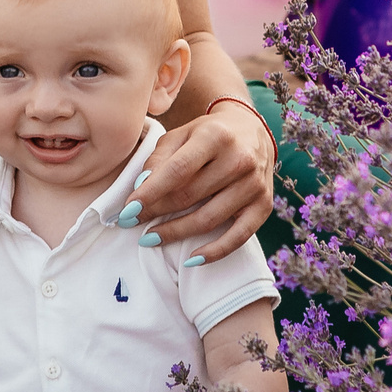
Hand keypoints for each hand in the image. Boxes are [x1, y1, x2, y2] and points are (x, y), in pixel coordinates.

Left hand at [123, 102, 275, 262]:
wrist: (252, 131)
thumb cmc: (207, 135)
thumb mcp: (181, 135)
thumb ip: (159, 158)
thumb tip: (142, 187)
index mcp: (215, 136)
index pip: (178, 170)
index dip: (151, 192)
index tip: (128, 210)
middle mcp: (239, 159)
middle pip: (190, 196)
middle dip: (157, 212)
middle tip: (133, 223)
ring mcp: (254, 184)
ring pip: (209, 219)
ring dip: (176, 233)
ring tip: (150, 238)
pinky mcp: (264, 205)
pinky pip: (238, 237)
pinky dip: (214, 252)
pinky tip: (191, 260)